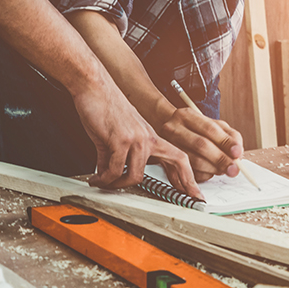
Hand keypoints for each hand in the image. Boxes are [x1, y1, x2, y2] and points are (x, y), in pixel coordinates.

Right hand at [72, 86, 203, 198]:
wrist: (95, 85)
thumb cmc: (105, 106)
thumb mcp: (121, 132)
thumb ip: (122, 152)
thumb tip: (112, 172)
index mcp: (152, 136)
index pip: (180, 156)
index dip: (189, 176)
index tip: (194, 193)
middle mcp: (149, 138)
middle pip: (178, 162)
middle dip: (186, 185)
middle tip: (189, 201)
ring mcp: (137, 139)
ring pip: (136, 176)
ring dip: (117, 184)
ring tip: (104, 182)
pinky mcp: (120, 140)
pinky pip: (114, 170)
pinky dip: (103, 178)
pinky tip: (96, 178)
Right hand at [159, 108, 243, 181]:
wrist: (165, 129)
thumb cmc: (194, 128)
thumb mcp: (212, 124)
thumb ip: (229, 136)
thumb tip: (238, 154)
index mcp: (187, 116)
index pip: (210, 129)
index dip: (226, 142)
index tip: (237, 153)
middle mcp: (174, 128)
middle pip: (200, 145)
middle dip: (221, 159)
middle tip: (233, 169)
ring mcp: (167, 145)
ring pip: (193, 162)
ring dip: (213, 170)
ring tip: (222, 170)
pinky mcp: (164, 162)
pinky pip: (186, 174)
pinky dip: (202, 176)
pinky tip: (208, 173)